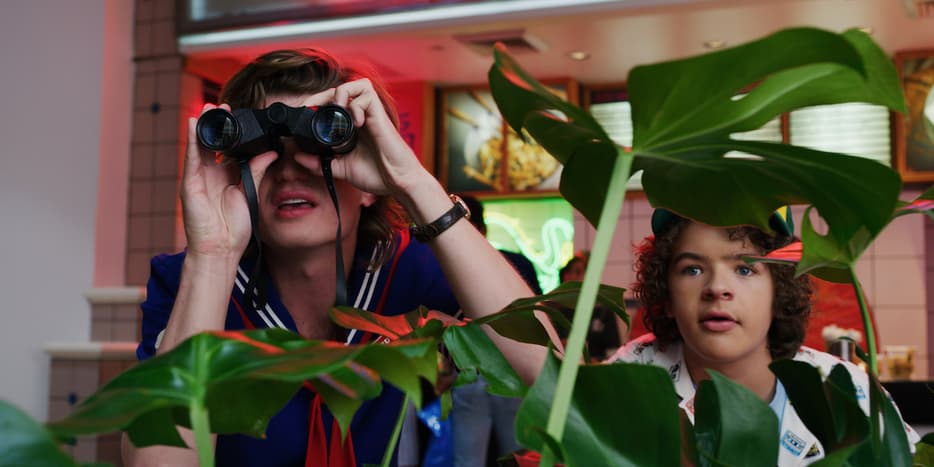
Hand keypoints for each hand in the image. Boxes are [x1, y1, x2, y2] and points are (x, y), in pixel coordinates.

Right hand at [180, 104, 276, 260]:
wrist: (221, 248)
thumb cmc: (234, 227)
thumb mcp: (250, 192)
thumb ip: (258, 170)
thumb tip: (272, 152)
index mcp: (227, 175)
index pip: (229, 148)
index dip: (234, 132)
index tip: (241, 115)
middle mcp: (212, 173)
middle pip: (213, 142)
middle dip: (218, 124)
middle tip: (224, 105)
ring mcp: (199, 177)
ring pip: (200, 146)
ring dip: (204, 126)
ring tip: (209, 108)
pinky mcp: (190, 183)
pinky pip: (191, 157)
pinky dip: (192, 140)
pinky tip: (195, 124)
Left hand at [292, 79, 431, 199]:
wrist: (398, 181)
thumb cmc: (377, 174)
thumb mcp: (341, 168)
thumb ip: (320, 163)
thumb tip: (297, 156)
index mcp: (353, 125)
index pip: (333, 103)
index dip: (317, 103)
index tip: (303, 112)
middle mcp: (362, 116)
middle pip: (341, 90)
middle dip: (322, 96)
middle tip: (309, 108)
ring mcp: (371, 114)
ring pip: (356, 84)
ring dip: (341, 93)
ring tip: (335, 111)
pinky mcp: (380, 115)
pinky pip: (366, 96)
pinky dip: (356, 106)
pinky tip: (356, 123)